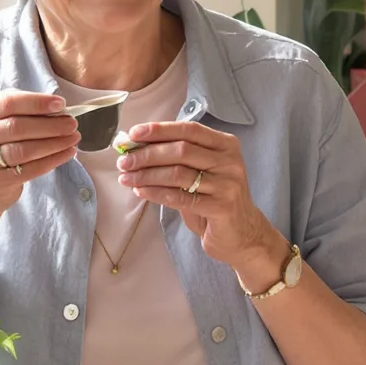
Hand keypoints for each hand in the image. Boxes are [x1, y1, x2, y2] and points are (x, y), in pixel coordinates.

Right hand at [0, 91, 78, 215]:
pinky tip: (67, 153)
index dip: (36, 103)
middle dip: (50, 124)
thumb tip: (56, 108)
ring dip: (54, 143)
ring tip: (73, 138)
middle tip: (71, 123)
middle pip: (16, 127)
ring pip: (24, 150)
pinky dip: (52, 160)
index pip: (7, 103)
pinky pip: (30, 169)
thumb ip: (20, 107)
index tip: (60, 104)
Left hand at [116, 121, 289, 286]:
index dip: (159, 130)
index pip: (189, 130)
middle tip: (124, 161)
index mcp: (225, 145)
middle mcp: (229, 161)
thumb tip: (137, 147)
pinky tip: (140, 191)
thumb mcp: (201, 172)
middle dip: (147, 154)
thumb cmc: (215, 200)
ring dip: (146, 175)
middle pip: (180, 150)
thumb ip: (177, 158)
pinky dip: (155, 193)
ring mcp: (228, 184)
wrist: (241, 234)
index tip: (133, 134)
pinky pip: (180, 197)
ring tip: (126, 178)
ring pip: (177, 173)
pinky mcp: (221, 207)